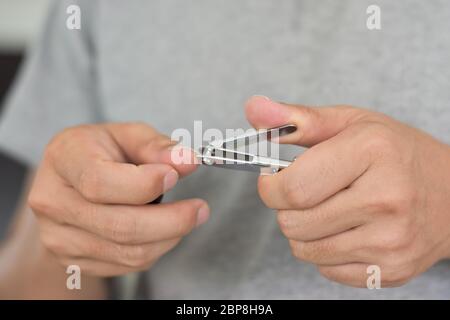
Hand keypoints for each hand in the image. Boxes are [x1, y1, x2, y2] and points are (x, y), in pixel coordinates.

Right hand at [28, 123, 209, 276]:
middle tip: (200, 209)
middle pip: (119, 225)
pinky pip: (126, 264)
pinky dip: (156, 248)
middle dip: (172, 220)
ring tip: (188, 217)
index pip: (100, 182)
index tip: (175, 176)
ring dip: (170, 237)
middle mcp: (53, 201)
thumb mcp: (127, 134)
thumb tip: (187, 162)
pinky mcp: (73, 261)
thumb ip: (157, 146)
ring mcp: (59, 237)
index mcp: (63, 159)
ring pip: (128, 252)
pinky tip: (164, 229)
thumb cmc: (101, 152)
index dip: (144, 184)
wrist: (70, 181)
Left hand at [246, 96, 449, 286]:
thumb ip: (296, 119)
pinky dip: (324, 251)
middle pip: (293, 223)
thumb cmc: (396, 154)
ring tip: (329, 209)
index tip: (274, 180)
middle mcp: (386, 200)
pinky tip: (346, 230)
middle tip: (308, 192)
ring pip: (304, 250)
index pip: (293, 187)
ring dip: (304, 230)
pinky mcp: (391, 271)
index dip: (270, 187)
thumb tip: (253, 110)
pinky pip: (325, 270)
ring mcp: (391, 241)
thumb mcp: (350, 123)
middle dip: (286, 208)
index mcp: (373, 152)